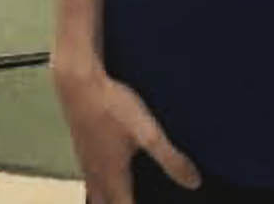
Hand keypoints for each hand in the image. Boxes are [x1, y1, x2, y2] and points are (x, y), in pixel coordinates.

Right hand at [54, 61, 199, 203]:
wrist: (79, 83)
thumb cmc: (113, 108)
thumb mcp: (148, 133)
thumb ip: (171, 158)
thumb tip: (194, 183)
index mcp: (112, 177)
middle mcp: (95, 174)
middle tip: (135, 200)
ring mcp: (85, 160)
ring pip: (95, 191)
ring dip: (109, 198)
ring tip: (125, 194)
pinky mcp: (82, 146)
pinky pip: (91, 176)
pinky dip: (103, 183)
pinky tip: (113, 170)